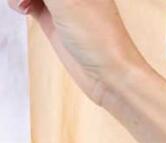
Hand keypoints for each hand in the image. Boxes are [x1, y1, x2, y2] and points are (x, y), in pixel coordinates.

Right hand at [9, 0, 143, 107]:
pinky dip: (20, 2)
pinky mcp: (53, 17)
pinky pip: (28, 0)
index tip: (40, 1)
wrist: (110, 76)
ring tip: (23, 4)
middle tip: (30, 1)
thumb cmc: (99, 38)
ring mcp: (63, 2)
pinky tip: (23, 10)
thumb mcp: (65, 1)